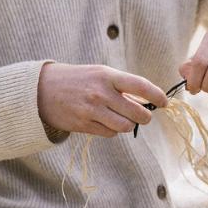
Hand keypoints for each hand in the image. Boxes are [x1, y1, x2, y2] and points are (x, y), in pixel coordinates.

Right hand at [37, 62, 167, 137]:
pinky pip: (110, 133)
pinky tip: (106, 122)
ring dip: (129, 125)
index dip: (156, 95)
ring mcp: (92, 110)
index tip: (164, 102)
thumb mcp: (99, 74)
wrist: (43, 89)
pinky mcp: (84, 125)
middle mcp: (101, 93)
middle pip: (137, 112)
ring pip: (125, 126)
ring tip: (123, 118)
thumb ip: (121, 86)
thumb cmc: (78, 79)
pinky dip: (113, 130)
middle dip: (145, 116)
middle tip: (144, 116)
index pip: (140, 85)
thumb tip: (145, 102)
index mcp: (107, 75)